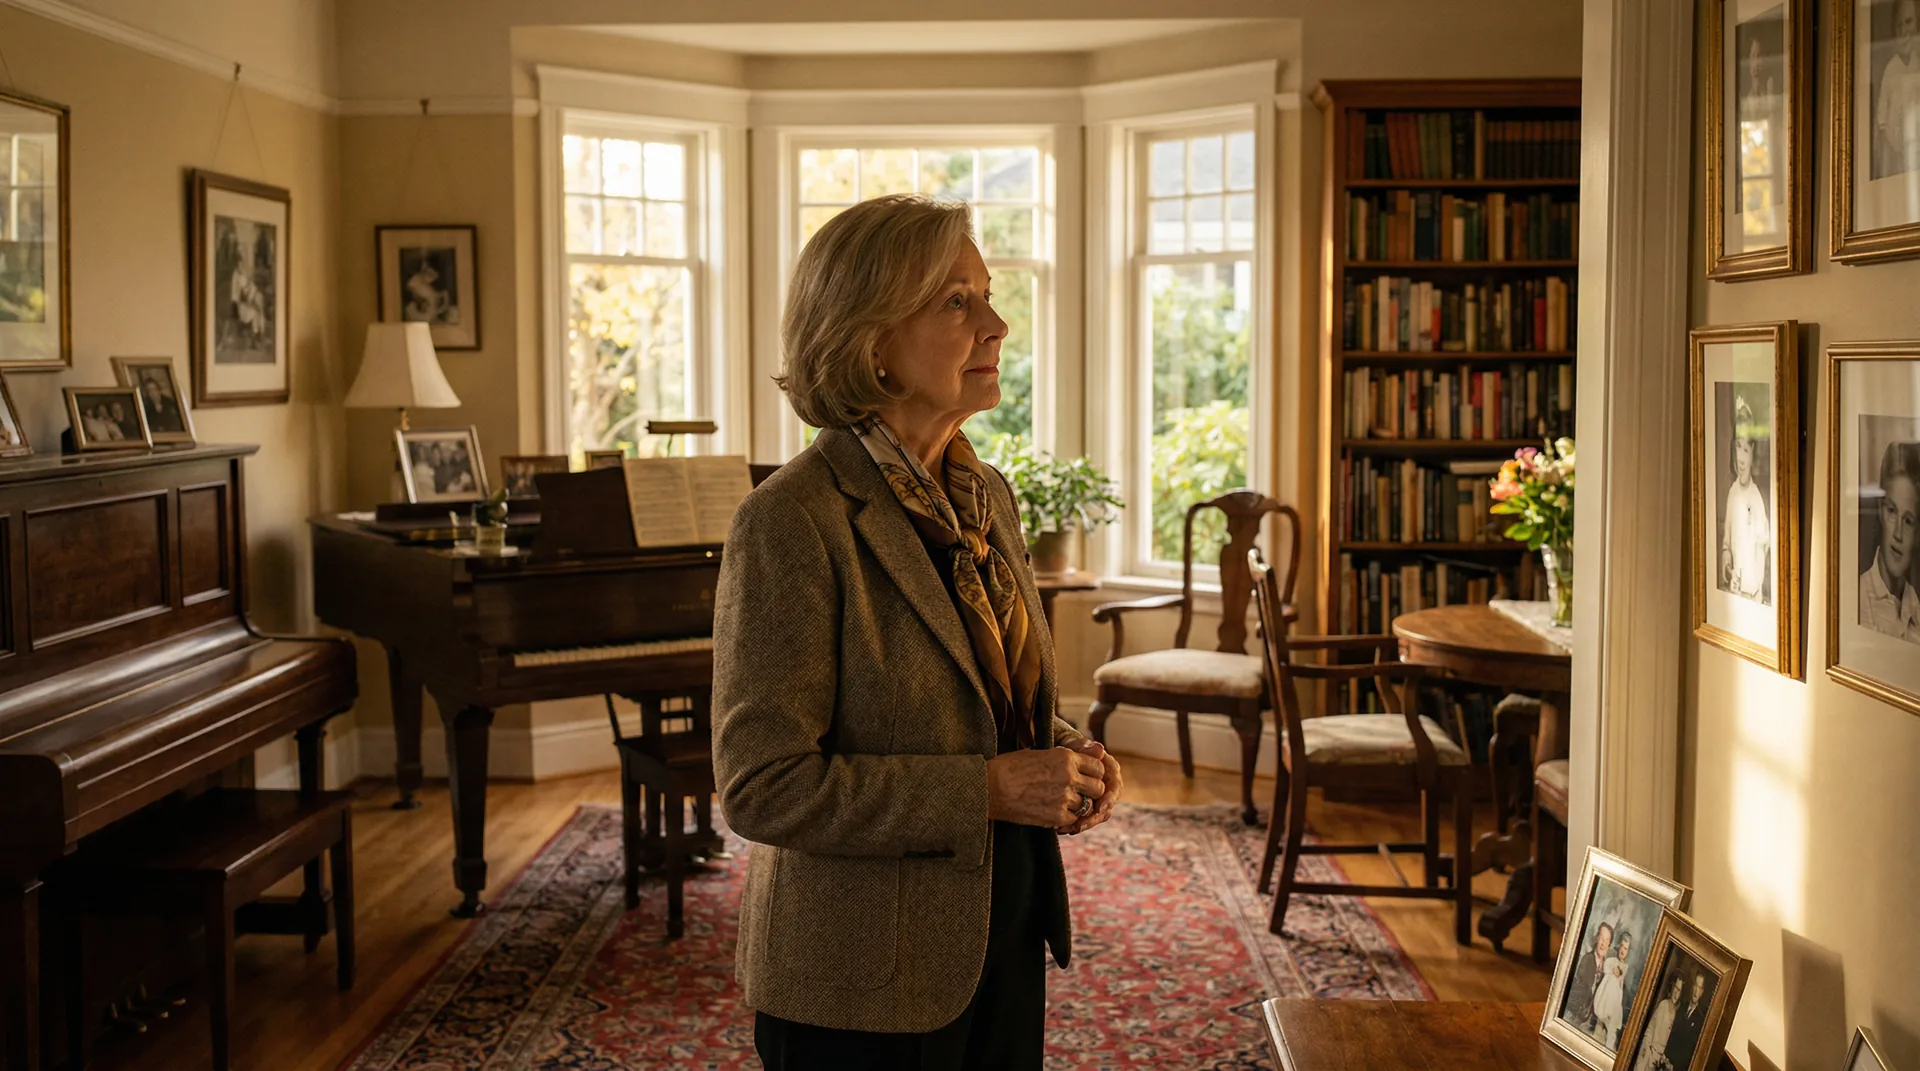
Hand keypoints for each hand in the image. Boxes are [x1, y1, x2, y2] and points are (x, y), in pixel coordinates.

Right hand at [986, 746, 1105, 827]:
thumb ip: (1067, 756)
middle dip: (1091, 791)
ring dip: (1077, 805)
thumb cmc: (1010, 767)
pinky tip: (1054, 812)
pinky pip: (1074, 819)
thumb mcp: (1041, 753)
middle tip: (1079, 793)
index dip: (1094, 774)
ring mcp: (1064, 797)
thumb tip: (1094, 751)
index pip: (1098, 766)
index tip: (1086, 778)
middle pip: (1098, 787)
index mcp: (1066, 757)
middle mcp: (1069, 775)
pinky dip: (1067, 818)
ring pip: (1087, 805)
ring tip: (1061, 802)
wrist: (990, 787)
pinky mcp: (1057, 816)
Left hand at [1055, 737, 1122, 834]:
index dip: (1108, 800)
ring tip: (1068, 829)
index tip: (1100, 808)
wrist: (1061, 757)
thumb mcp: (1075, 746)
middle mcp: (1107, 786)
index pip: (1114, 789)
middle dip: (1093, 818)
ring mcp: (1098, 798)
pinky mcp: (1087, 806)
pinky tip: (1062, 828)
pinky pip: (1084, 818)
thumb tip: (1099, 749)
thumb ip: (1085, 748)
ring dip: (1083, 824)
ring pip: (1095, 816)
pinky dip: (1074, 824)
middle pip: (1106, 808)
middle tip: (1080, 826)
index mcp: (1110, 771)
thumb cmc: (1071, 749)